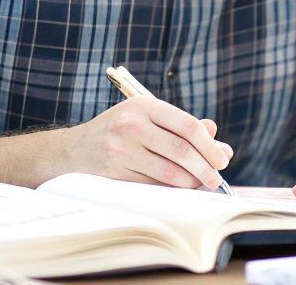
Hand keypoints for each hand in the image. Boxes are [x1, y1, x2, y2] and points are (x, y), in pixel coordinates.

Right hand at [60, 97, 231, 190]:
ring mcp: (121, 150)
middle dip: (205, 168)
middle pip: (181, 150)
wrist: (72, 151)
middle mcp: (132, 125)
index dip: (209, 145)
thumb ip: (181, 126)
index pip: (187, 125)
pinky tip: (178, 190)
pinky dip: (170, 190)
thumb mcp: (146, 119)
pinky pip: (152, 186)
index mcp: (144, 106)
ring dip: (190, 182)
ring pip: (169, 172)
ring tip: (199, 185)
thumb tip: (218, 140)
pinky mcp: (114, 173)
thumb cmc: (119, 133)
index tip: (222, 159)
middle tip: (216, 179)